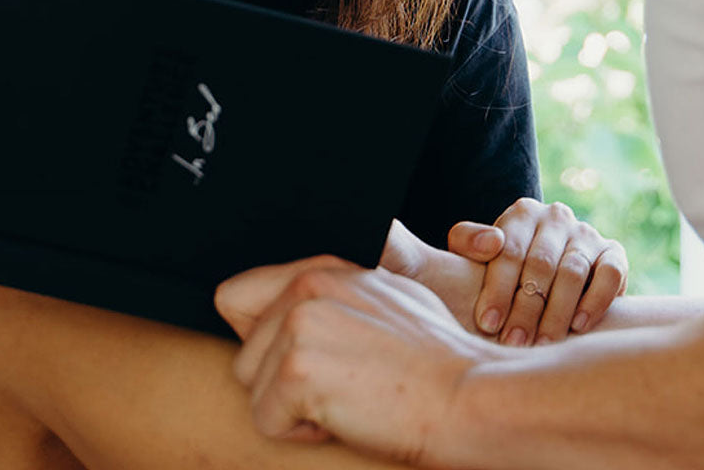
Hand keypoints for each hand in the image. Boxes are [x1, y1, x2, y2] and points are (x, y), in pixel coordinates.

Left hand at [215, 255, 490, 464]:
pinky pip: (264, 420)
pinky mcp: (298, 369)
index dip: (257, 339)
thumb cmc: (437, 359)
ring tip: (346, 399)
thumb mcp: (384, 298)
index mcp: (320, 269)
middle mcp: (305, 286)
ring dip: (290, 408)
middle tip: (338, 386)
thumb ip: (336, 294)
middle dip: (279, 384)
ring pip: (250, 387)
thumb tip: (297, 303)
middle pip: (242, 355)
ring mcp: (299, 324)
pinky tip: (345, 417)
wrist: (469, 395)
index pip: (235, 296)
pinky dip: (299, 433)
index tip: (299, 360)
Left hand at [446, 198, 627, 344]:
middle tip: (514, 343)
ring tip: (543, 344)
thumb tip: (492, 242)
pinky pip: (610, 274)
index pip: (509, 250)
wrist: (543, 269)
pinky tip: (579, 327)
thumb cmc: (501, 267)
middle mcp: (556, 217)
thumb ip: (468, 242)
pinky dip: (596, 300)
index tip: (488, 323)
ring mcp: (587, 234)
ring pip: (573, 272)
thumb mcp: (475, 251)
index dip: (497, 288)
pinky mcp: (613, 253)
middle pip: (540, 264)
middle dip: (525, 308)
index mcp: (522, 213)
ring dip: (557, 312)